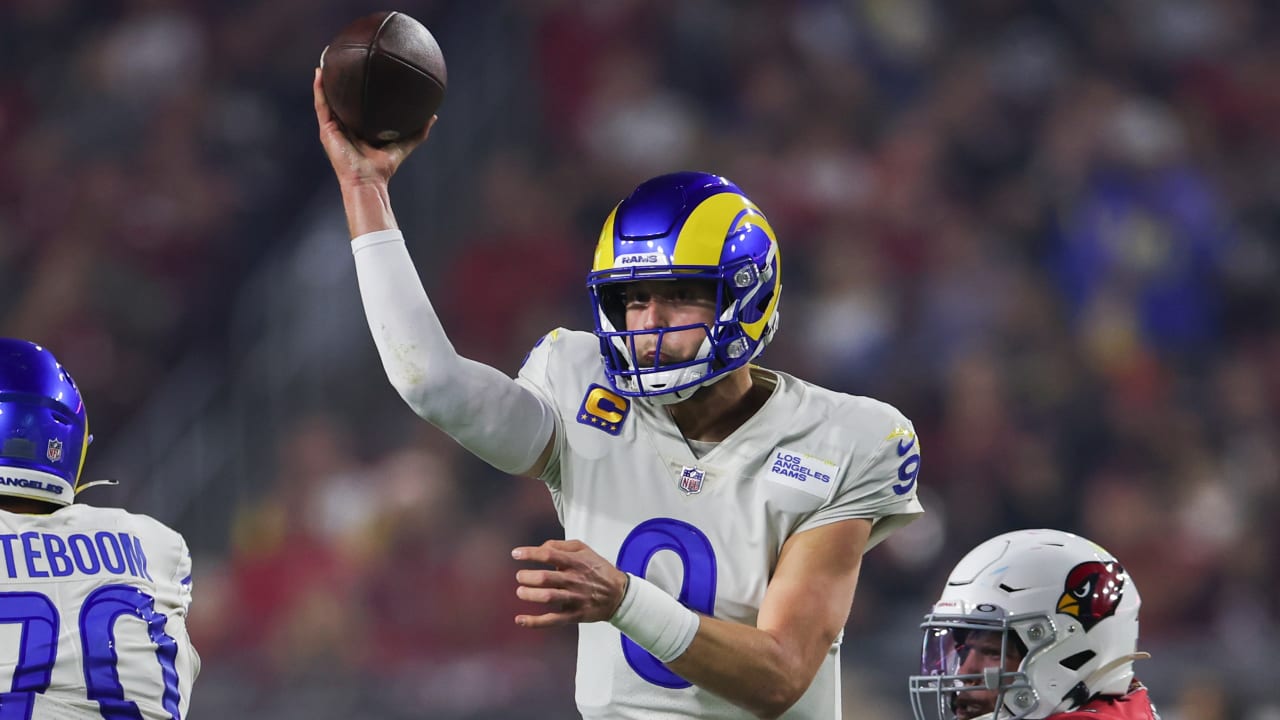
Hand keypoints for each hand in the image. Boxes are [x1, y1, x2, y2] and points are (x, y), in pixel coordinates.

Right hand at [313, 67, 434, 188]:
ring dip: (325, 79)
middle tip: (343, 59)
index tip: (362, 69)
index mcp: (359, 127)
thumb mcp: (403, 144)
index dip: (358, 88)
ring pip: (327, 98)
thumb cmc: (383, 167)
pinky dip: (319, 88)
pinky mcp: (326, 129)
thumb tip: (433, 116)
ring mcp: (334, 127)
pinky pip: (322, 104)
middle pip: (341, 98)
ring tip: (326, 57)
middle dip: (340, 80)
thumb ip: (418, 132)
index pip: (357, 104)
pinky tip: (320, 72)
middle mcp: (345, 125)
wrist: (368, 180)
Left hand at [511, 539, 629, 627]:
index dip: (530, 554)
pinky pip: (553, 620)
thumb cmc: (597, 568)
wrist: (619, 594)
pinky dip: (535, 622)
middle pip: (545, 578)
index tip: (515, 554)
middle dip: (527, 577)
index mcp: (576, 562)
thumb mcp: (583, 549)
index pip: (549, 555)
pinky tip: (520, 619)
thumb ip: (560, 545)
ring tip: (521, 591)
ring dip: (530, 595)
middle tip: (520, 577)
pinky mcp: (575, 615)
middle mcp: (574, 580)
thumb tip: (539, 549)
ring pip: (548, 597)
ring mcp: (575, 598)